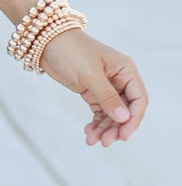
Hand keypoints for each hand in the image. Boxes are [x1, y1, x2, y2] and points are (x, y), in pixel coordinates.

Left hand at [36, 29, 147, 146]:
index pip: (138, 99)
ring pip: (111, 114)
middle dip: (116, 128)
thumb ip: (107, 97)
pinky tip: (88, 132)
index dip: (133, 120)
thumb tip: (123, 118)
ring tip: (92, 140)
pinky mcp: (91, 91)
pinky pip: (99, 112)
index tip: (123, 136)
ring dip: (104, 129)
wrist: (47, 42)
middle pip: (125, 110)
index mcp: (126, 70)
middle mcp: (120, 79)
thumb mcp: (90, 74)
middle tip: (105, 142)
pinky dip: (95, 123)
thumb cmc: (71, 51)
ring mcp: (106, 86)